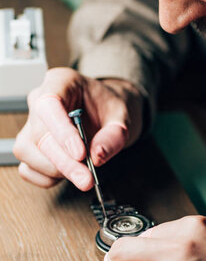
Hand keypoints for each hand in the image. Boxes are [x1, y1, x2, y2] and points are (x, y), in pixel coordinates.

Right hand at [14, 67, 143, 189]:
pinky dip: (47, 177)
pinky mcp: (29, 146)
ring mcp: (30, 123)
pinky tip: (68, 172)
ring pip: (27, 151)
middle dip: (63, 161)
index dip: (62, 132)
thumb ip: (114, 135)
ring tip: (82, 171)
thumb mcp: (123, 115)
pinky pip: (27, 167)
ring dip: (56, 169)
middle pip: (38, 134)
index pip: (49, 105)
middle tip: (86, 178)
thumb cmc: (109, 108)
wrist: (106, 112)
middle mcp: (40, 99)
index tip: (80, 154)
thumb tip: (97, 155)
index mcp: (61, 82)